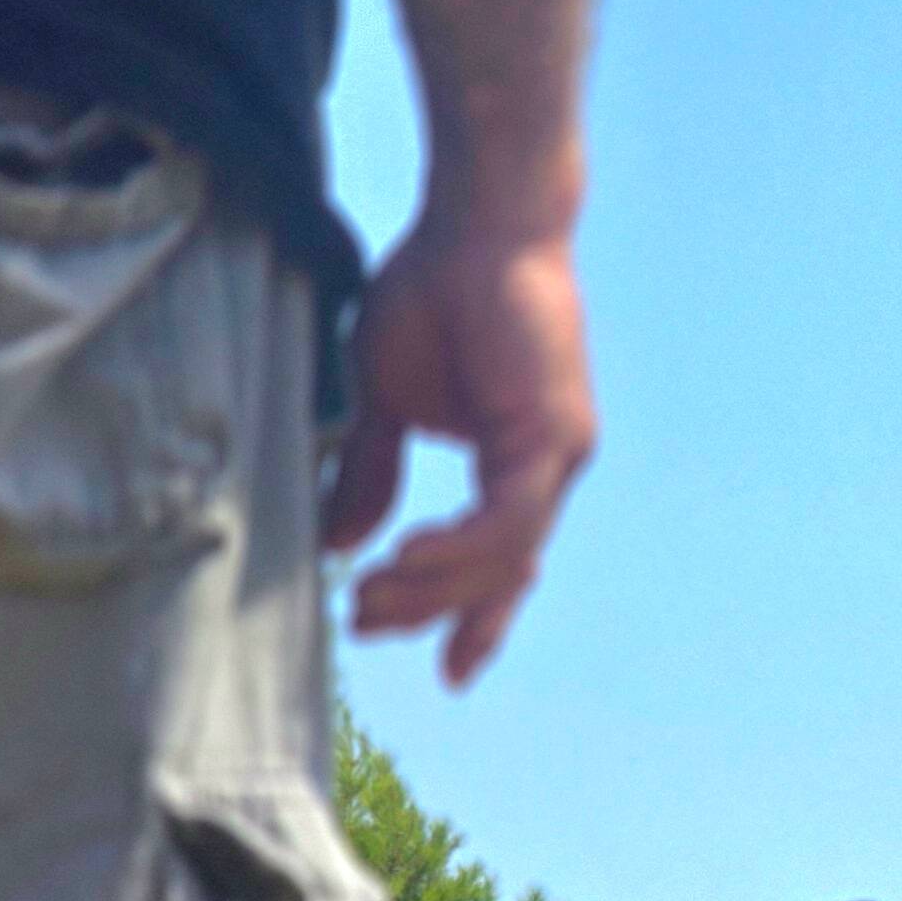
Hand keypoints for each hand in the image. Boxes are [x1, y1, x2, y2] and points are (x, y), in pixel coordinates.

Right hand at [323, 218, 595, 688]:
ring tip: (371, 597)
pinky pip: (508, 518)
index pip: (502, 561)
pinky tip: (406, 553)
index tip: (450, 674)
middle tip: (366, 624)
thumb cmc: (433, 294)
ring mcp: (559, 454)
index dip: (475, 618)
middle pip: (501, 571)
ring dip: (434, 586)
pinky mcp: (553, 435)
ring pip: (504, 554)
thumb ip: (373, 470)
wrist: (474, 225)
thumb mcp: (385, 400)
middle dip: (434, 611)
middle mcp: (550, 468)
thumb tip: (342, 540)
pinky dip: (459, 547)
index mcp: (518, 465)